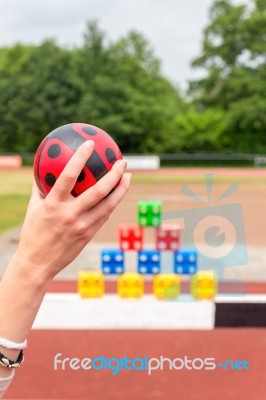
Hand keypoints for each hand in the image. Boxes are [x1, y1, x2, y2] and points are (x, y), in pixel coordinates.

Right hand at [15, 140, 130, 279]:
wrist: (38, 263)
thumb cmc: (34, 233)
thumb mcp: (34, 208)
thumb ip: (40, 188)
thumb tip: (44, 168)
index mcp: (53, 204)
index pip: (68, 176)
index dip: (80, 158)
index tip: (89, 143)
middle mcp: (70, 215)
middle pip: (98, 191)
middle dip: (114, 174)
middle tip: (122, 162)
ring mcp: (82, 226)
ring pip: (108, 205)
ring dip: (121, 189)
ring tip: (128, 177)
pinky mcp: (89, 235)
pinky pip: (104, 216)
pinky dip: (112, 203)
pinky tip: (117, 194)